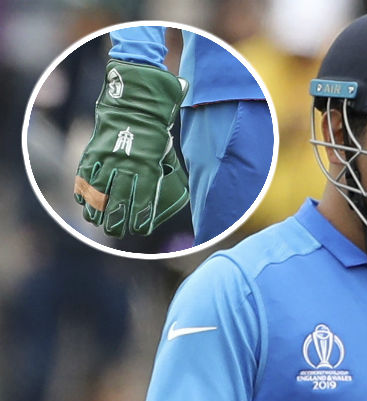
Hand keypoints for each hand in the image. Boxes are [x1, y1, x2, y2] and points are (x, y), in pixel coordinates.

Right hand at [74, 59, 189, 237]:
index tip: (139, 230)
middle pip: (120, 202)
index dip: (140, 218)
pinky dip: (82, 188)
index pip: (144, 200)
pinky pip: (85, 174)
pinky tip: (81, 201)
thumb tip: (178, 185)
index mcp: (150, 166)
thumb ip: (164, 166)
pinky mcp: (94, 150)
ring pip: (99, 191)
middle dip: (116, 220)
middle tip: (115, 232)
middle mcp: (129, 165)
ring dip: (96, 210)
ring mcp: (109, 157)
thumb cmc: (156, 123)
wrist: (136, 97)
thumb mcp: (165, 146)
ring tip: (95, 222)